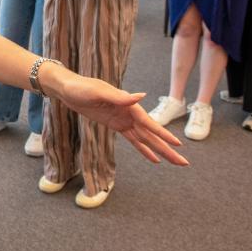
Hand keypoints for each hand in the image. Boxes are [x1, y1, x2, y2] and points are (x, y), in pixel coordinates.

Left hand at [58, 75, 188, 165]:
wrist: (68, 89)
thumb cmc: (82, 88)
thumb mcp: (98, 92)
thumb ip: (120, 97)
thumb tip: (141, 96)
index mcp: (128, 104)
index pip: (149, 123)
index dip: (163, 134)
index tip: (177, 144)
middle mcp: (129, 113)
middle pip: (152, 134)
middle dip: (167, 148)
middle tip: (184, 162)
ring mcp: (124, 120)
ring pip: (145, 139)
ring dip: (160, 151)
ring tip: (174, 162)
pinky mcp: (116, 125)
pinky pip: (133, 140)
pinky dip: (143, 150)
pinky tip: (154, 159)